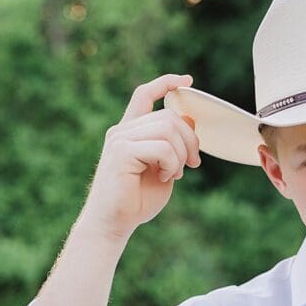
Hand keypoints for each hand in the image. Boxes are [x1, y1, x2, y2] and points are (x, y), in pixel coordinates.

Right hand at [78, 74, 199, 239]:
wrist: (113, 224)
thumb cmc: (136, 201)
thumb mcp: (164, 168)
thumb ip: (174, 144)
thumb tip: (189, 118)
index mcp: (129, 131)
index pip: (145, 94)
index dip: (166, 83)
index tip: (187, 81)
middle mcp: (122, 130)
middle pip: (169, 116)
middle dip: (190, 140)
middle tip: (192, 164)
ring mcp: (119, 139)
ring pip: (168, 129)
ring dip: (181, 154)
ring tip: (173, 173)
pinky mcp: (121, 152)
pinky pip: (162, 147)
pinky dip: (171, 163)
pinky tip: (164, 176)